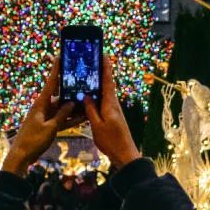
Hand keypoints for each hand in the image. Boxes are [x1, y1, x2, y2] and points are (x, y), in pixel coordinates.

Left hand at [2, 57, 83, 176]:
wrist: (22, 156)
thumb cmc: (33, 140)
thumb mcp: (50, 128)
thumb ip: (62, 115)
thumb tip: (71, 103)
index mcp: (41, 104)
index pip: (51, 83)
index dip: (56, 70)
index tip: (60, 56)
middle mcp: (43, 107)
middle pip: (60, 96)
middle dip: (72, 91)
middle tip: (84, 83)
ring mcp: (46, 116)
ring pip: (63, 109)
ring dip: (74, 107)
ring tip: (89, 102)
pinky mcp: (48, 126)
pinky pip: (62, 119)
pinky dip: (70, 119)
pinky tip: (83, 118)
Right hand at [82, 55, 140, 171]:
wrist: (124, 154)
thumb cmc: (111, 141)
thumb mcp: (97, 125)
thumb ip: (90, 110)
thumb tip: (85, 95)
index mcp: (110, 104)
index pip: (108, 81)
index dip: (106, 67)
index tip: (103, 54)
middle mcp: (113, 104)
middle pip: (106, 84)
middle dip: (100, 72)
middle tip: (92, 60)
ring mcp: (113, 110)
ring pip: (104, 93)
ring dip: (97, 84)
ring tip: (88, 75)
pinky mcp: (112, 116)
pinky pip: (103, 101)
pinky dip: (97, 95)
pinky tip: (89, 96)